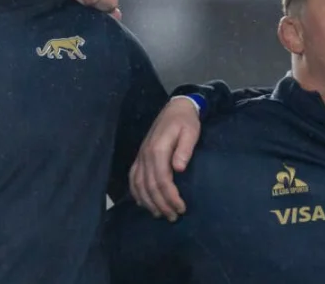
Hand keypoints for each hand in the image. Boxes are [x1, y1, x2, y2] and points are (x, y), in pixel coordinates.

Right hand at [129, 96, 201, 219]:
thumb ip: (185, 149)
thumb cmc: (186, 121)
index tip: (181, 208)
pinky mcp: (140, 157)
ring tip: (160, 215)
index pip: (162, 180)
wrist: (175, 108)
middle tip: (174, 217)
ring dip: (148, 202)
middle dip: (161, 204)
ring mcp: (140, 156)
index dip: (170, 197)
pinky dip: (136, 193)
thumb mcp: (191, 132)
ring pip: (138, 185)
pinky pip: (133, 178)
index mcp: (158, 150)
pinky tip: (143, 203)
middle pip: (149, 186)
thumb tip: (179, 168)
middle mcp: (145, 155)